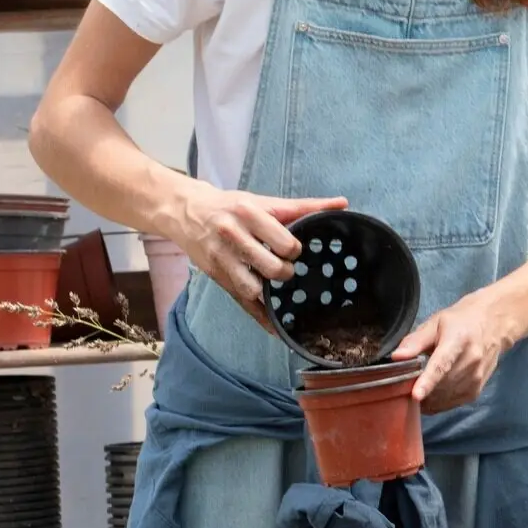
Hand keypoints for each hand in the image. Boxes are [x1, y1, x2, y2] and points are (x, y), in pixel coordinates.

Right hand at [167, 182, 346, 332]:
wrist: (185, 211)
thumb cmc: (231, 206)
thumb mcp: (264, 201)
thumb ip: (303, 206)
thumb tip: (342, 203)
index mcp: (249, 214)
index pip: (283, 241)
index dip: (295, 251)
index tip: (295, 251)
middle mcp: (233, 236)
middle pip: (271, 268)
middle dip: (285, 272)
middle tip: (287, 269)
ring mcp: (223, 259)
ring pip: (253, 289)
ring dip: (271, 294)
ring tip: (276, 287)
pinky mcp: (217, 277)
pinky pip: (242, 302)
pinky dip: (261, 317)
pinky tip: (275, 327)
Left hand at [393, 288, 521, 410]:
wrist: (494, 325)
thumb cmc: (460, 322)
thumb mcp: (436, 323)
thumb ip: (415, 341)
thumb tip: (396, 357)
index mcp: (458, 341)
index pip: (442, 365)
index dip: (427, 382)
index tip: (415, 395)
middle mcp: (471, 361)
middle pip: (441, 385)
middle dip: (420, 391)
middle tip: (403, 387)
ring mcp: (476, 378)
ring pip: (445, 398)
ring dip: (428, 398)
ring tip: (416, 389)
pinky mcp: (476, 391)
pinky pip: (451, 403)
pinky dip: (437, 403)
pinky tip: (430, 395)